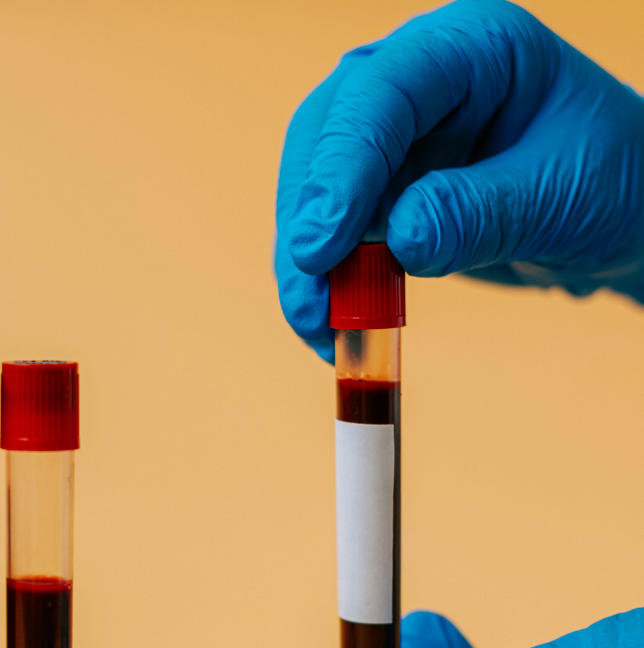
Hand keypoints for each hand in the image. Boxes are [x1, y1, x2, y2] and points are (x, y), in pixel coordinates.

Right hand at [275, 0, 643, 361]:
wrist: (617, 220)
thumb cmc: (611, 182)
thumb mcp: (560, 195)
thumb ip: (479, 212)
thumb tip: (398, 239)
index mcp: (470, 49)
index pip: (382, 92)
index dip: (342, 169)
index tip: (320, 247)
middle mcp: (416, 83)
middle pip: (326, 139)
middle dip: (307, 223)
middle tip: (308, 300)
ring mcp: (391, 140)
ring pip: (313, 193)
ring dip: (305, 267)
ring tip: (318, 328)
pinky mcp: (379, 195)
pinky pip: (331, 236)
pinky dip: (324, 285)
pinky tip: (330, 327)